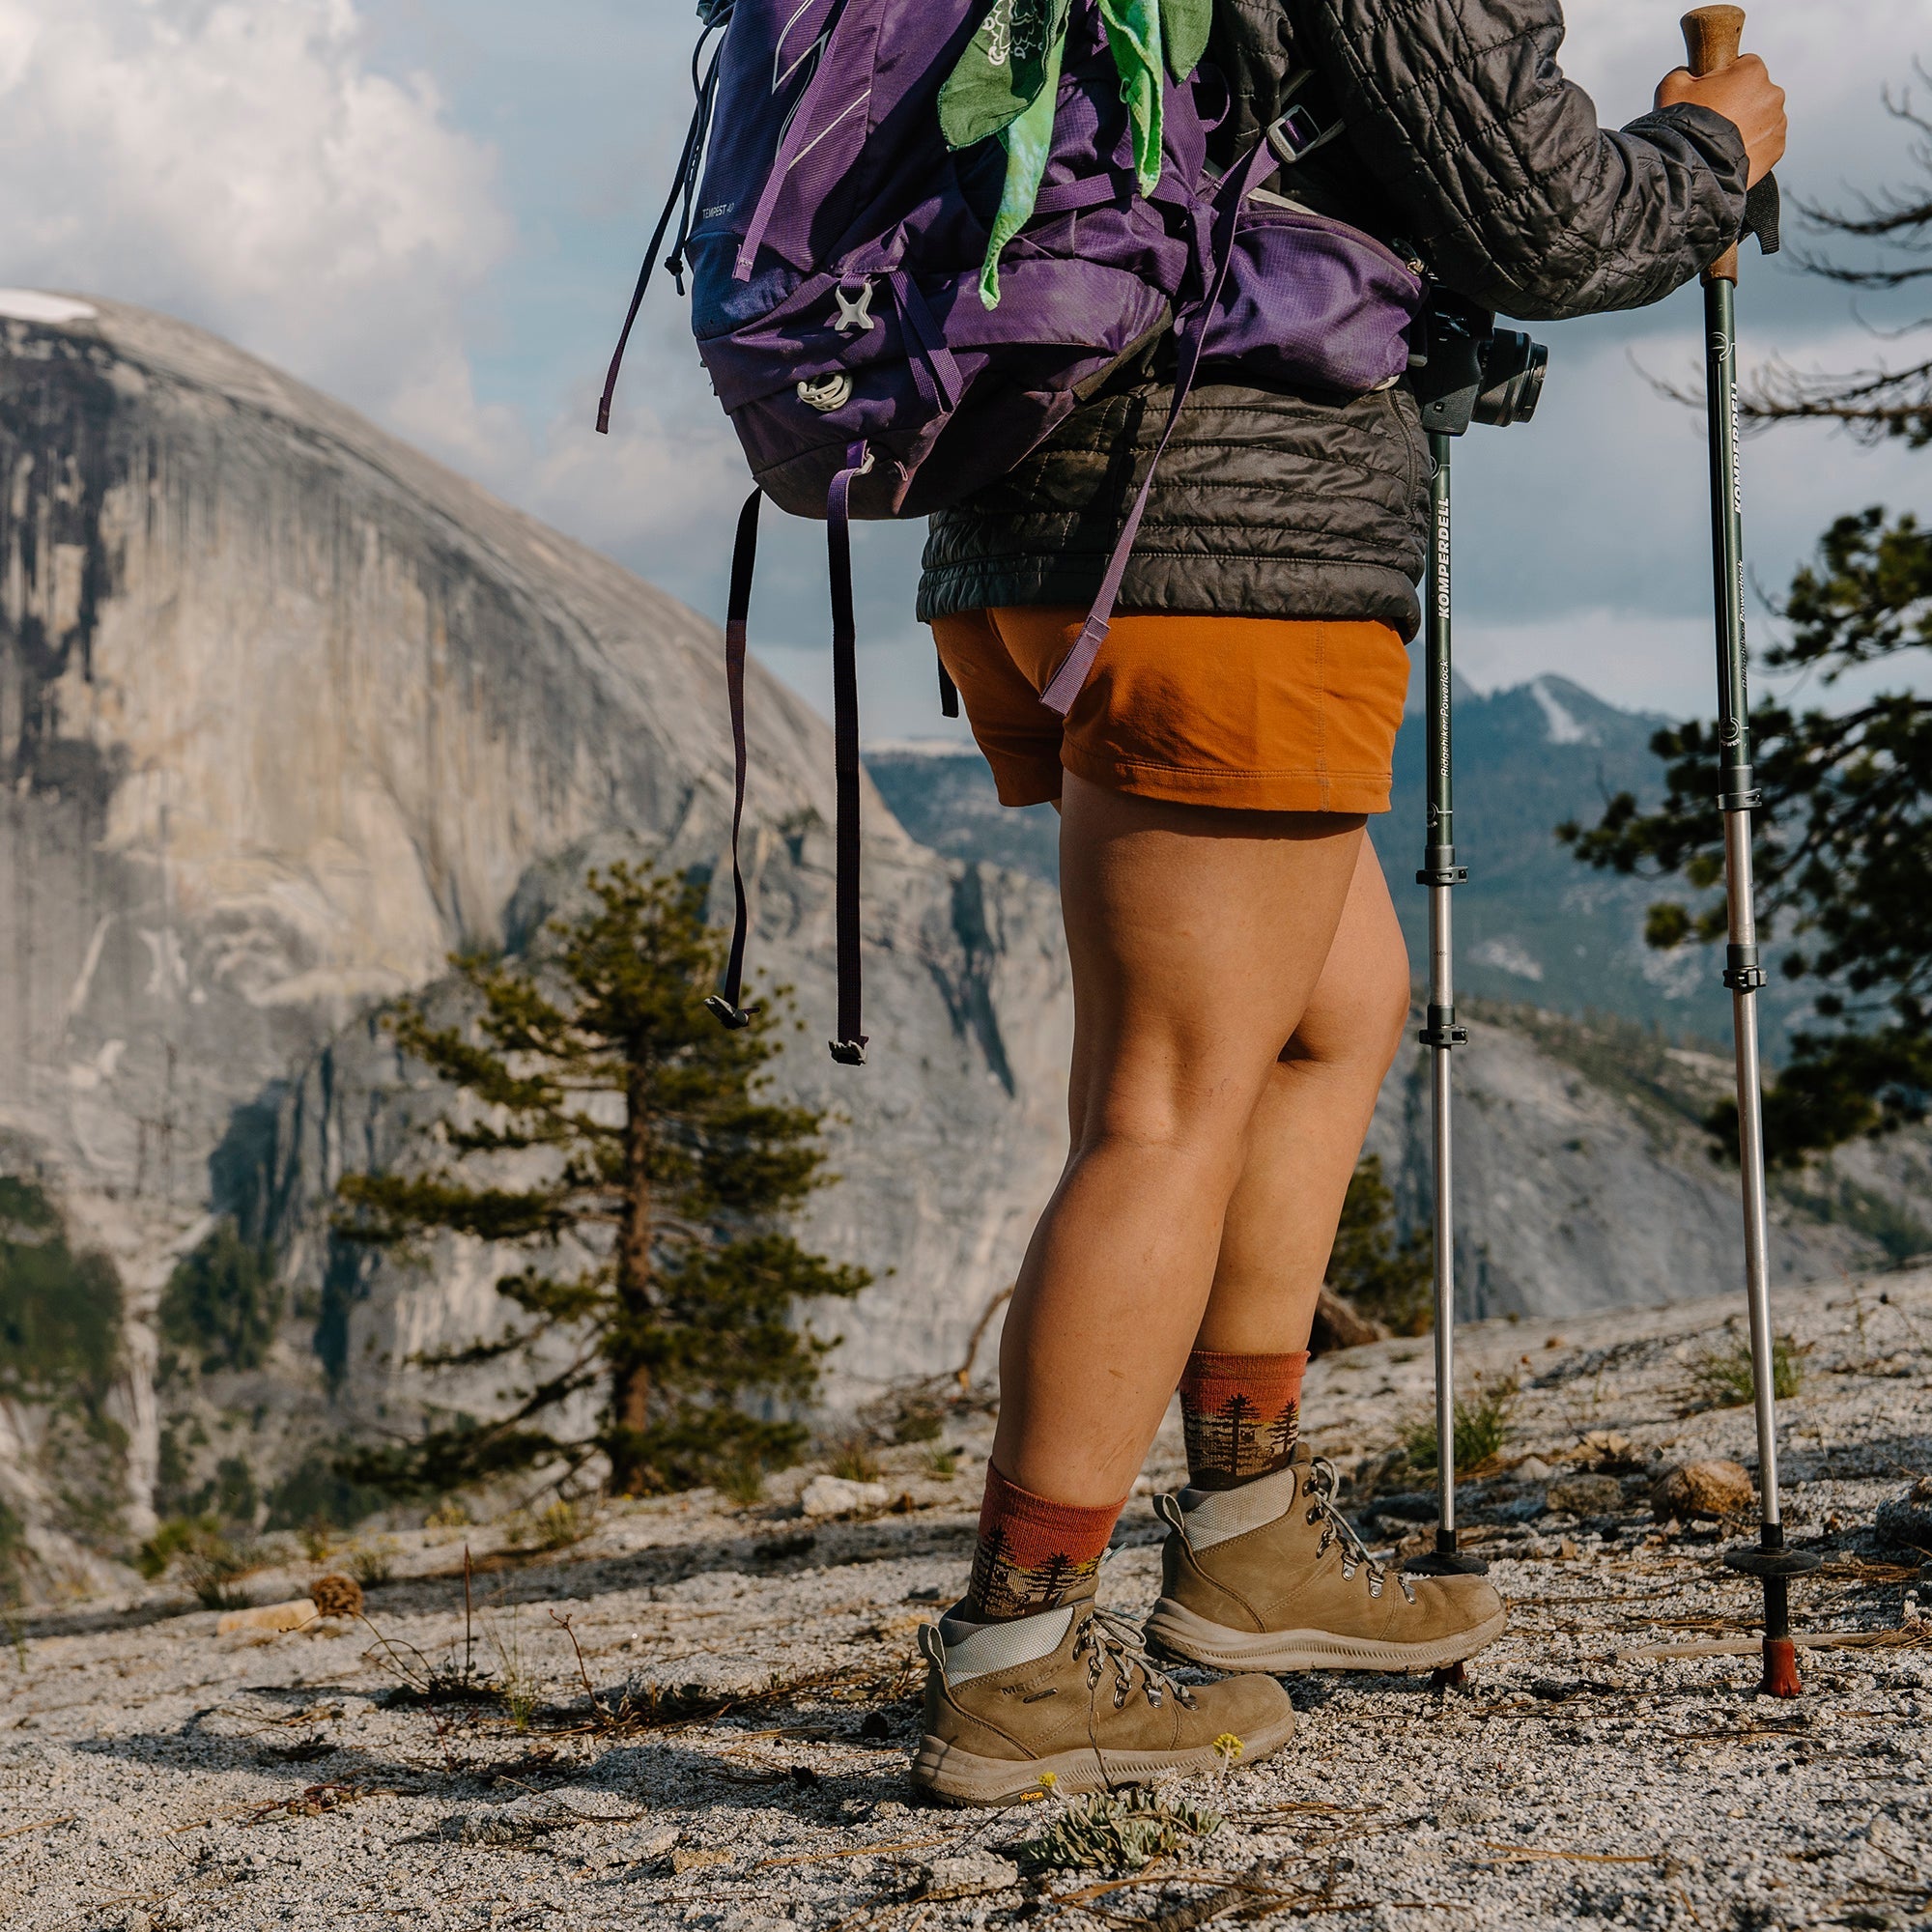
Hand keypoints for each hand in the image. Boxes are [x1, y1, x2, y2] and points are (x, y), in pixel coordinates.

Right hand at [1656, 54, 1786, 186]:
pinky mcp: (1776, 148)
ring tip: (1722, 140)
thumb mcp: (1671, 87)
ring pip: (1762, 117)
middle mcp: (1772, 93)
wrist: (1691, 172)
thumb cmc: (1683, 129)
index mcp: (1752, 71)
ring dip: (1747, 125)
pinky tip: (1732, 152)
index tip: (1711, 97)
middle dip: (1738, 103)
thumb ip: (1685, 71)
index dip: (1724, 81)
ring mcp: (1777, 122)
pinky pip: (1766, 142)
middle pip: (1755, 92)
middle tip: (1714, 122)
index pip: (1743, 64)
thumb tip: (1690, 72)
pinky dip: (1753, 147)